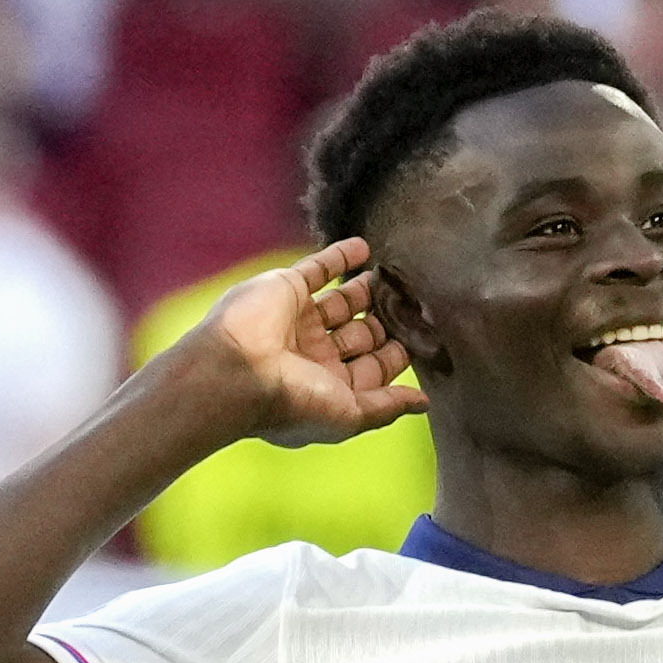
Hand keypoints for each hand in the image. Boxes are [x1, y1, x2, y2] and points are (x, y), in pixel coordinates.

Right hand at [189, 238, 427, 447]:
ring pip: (341, 301)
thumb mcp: (351, 414)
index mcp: (328, 386)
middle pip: (360, 335)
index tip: (426, 338)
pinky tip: (366, 248)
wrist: (236, 370)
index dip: (397, 354)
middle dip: (386, 322)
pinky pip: (318, 268)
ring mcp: (300, 320)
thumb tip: (424, 404)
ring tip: (396, 279)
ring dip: (368, 290)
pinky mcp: (287, 289)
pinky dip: (341, 256)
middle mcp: (313, 354)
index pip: (373, 368)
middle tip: (416, 303)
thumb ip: (388, 406)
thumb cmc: (293, 402)